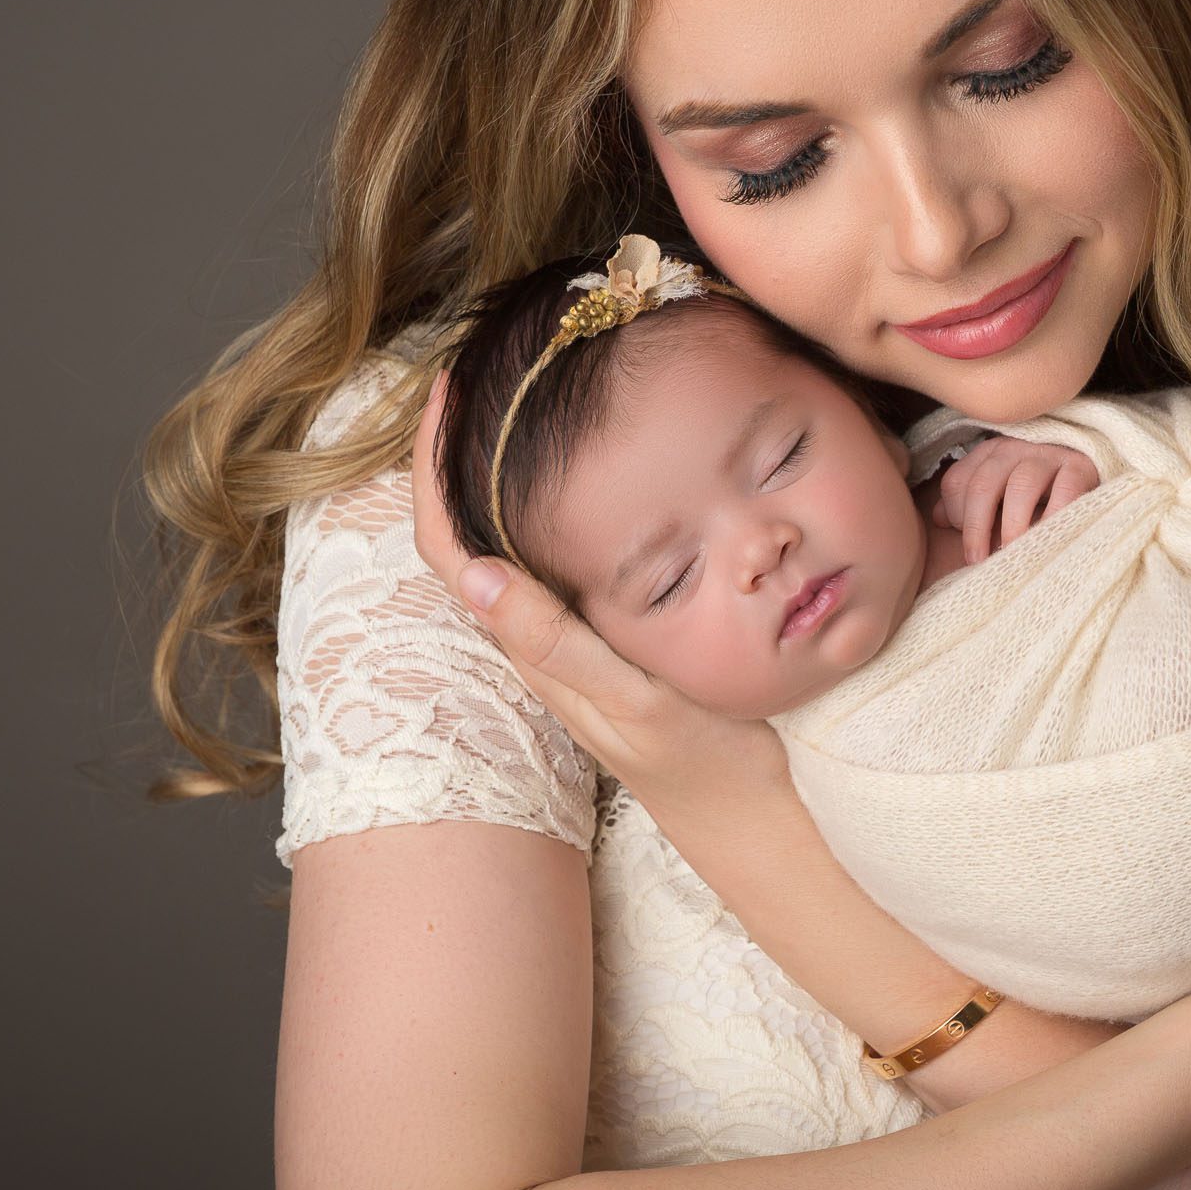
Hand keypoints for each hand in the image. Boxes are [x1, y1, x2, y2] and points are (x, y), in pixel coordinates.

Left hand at [407, 371, 788, 803]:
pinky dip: (553, 503)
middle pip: (467, 532)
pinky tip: (589, 471)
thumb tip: (475, 572)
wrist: (758, 820)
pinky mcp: (610, 640)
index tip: (445, 390)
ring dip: (500, 471)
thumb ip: (558, 643)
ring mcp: (572, 639)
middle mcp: (538, 638)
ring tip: (517, 396)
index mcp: (532, 645)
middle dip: (460, 451)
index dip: (431, 470)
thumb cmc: (705, 763)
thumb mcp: (634, 703)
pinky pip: (558, 559)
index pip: (450, 549)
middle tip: (478, 369)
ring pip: (509, 542)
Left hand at [931, 437, 1098, 564]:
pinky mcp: (1080, 466)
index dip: (957, 515)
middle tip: (978, 561)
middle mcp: (1014, 448)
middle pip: (984, 483)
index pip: (958, 481)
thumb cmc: (1038, 490)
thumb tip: (937, 519)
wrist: (1092, 466)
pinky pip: (1065, 491)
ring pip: (1021, 485)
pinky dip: (1054, 518)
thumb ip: (968, 502)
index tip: (968, 546)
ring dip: (1012, 524)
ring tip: (1012, 554)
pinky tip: (1048, 540)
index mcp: (989, 453)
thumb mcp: (1001, 491)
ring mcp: (1048, 454)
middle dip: (976, 527)